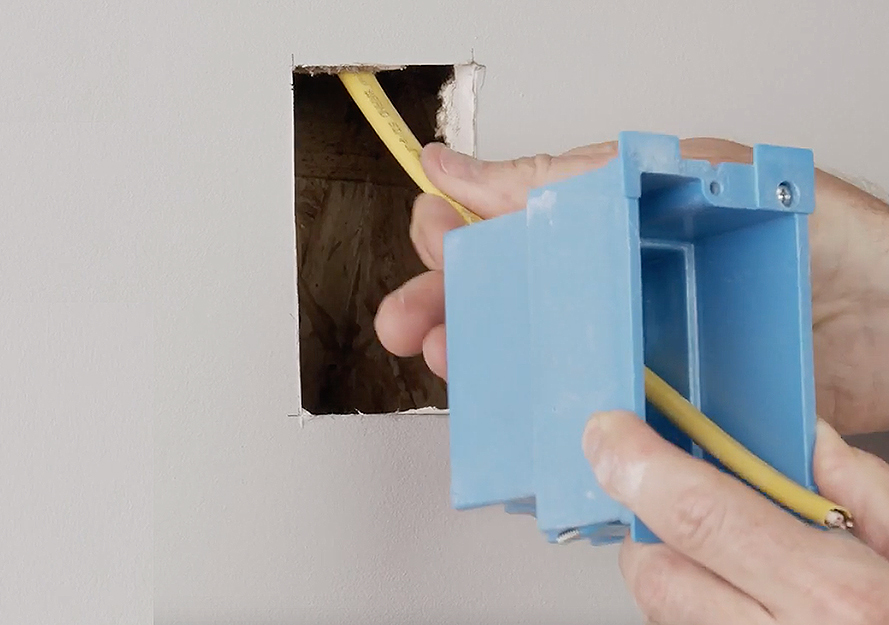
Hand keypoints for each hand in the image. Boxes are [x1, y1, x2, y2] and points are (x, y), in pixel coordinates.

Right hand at [374, 139, 888, 434]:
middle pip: (508, 305)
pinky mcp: (661, 412)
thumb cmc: (810, 232)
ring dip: (484, 368)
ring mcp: (633, 354)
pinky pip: (589, 424)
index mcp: (611, 231)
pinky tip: (523, 425)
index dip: (457, 235)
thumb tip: (469, 169)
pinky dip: (548, 431)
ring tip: (456, 363)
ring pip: (535, 367)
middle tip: (407, 321)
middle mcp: (613, 295)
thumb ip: (573, 176)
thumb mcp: (682, 175)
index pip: (510, 229)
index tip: (427, 238)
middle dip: (445, 310)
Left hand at [583, 410, 888, 623]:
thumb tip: (802, 437)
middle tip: (679, 500)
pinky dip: (692, 612)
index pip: (700, 516)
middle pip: (658, 574)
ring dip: (674, 573)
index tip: (608, 433)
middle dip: (651, 527)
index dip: (639, 465)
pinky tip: (738, 601)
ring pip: (663, 614)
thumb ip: (862, 489)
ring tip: (731, 560)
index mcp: (838, 600)